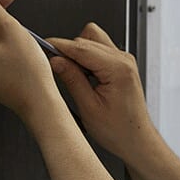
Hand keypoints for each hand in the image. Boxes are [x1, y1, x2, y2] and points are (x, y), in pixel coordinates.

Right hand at [46, 24, 159, 165]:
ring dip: (79, 54)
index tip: (42, 47)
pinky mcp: (121, 65)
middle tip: (59, 70)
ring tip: (75, 78)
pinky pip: (99, 50)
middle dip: (69, 52)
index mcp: (118, 69)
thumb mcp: (89, 108)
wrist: (136, 140)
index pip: (81, 47)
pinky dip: (87, 59)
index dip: (59, 46)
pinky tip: (84, 78)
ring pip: (92, 41)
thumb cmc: (119, 130)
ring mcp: (124, 61)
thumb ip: (71, 80)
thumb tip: (55, 61)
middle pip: (86, 39)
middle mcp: (124, 60)